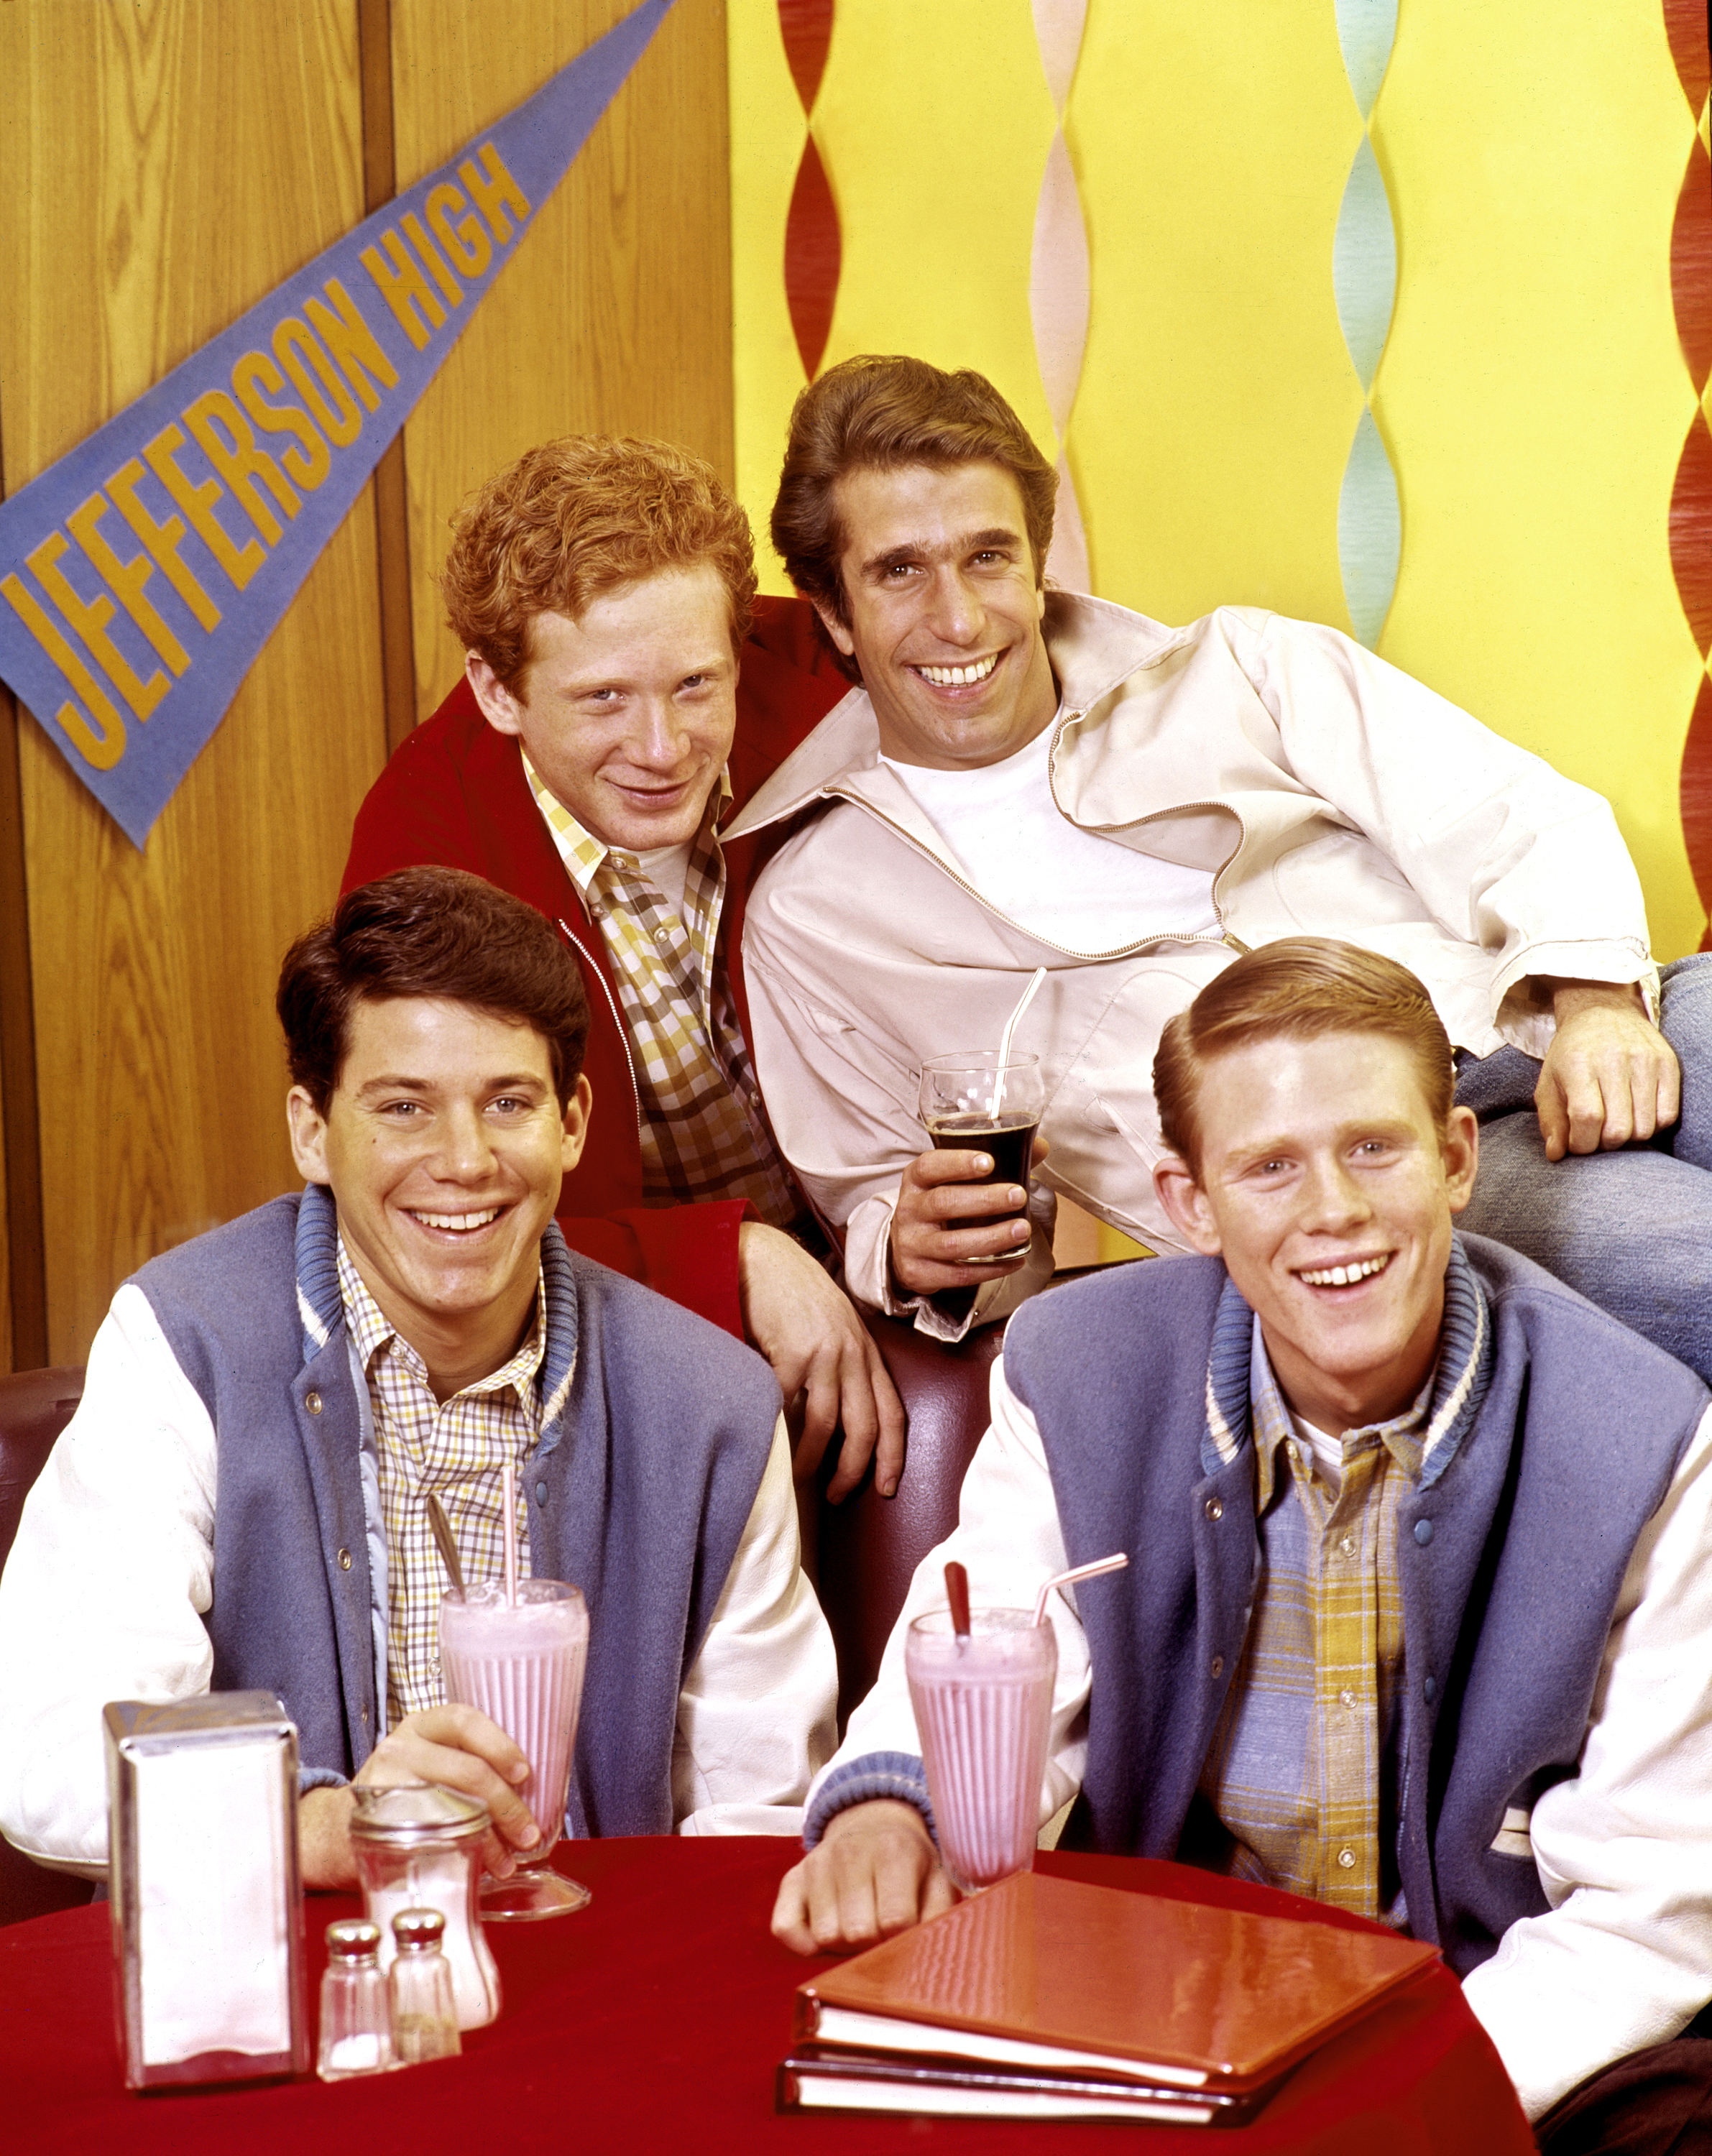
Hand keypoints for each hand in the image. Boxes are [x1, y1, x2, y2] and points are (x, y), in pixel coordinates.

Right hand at [298, 1703, 541, 1889]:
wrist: (338, 1829)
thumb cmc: (402, 1794)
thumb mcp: (429, 1762)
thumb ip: (467, 1763)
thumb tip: (529, 1792)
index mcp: (421, 1726)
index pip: (464, 1720)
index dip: (499, 1744)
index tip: (524, 1772)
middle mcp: (401, 1748)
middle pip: (466, 1769)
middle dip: (505, 1804)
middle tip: (526, 1832)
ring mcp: (386, 1784)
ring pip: (452, 1807)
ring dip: (489, 1836)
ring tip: (507, 1859)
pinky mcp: (378, 1822)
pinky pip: (429, 1836)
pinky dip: (463, 1851)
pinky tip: (478, 1863)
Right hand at [738, 1223, 905, 1501]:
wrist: (766, 1257)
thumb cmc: (795, 1295)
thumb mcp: (834, 1329)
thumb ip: (842, 1366)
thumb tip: (836, 1422)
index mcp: (867, 1353)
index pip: (892, 1413)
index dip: (893, 1455)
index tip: (886, 1488)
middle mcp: (853, 1354)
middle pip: (865, 1427)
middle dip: (854, 1471)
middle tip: (836, 1496)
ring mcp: (824, 1352)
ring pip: (826, 1424)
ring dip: (813, 1460)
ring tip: (800, 1479)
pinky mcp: (792, 1350)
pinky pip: (789, 1404)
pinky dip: (780, 1430)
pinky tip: (771, 1443)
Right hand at [771, 1799, 955, 1954]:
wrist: (873, 1823)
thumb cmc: (909, 1863)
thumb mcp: (937, 1881)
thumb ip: (938, 1916)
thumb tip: (929, 1951)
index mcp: (894, 1851)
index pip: (894, 1921)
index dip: (901, 1938)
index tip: (905, 1930)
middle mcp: (850, 1852)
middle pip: (858, 1933)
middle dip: (873, 1944)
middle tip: (881, 1930)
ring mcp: (817, 1864)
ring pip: (825, 1936)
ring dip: (843, 1944)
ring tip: (858, 1924)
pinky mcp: (792, 1878)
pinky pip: (784, 1927)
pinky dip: (803, 1942)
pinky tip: (826, 1932)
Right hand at [888, 1137, 1048, 1296]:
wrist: (908, 1248)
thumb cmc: (940, 1205)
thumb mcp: (954, 1181)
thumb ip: (996, 1162)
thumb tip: (1040, 1147)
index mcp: (915, 1181)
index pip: (929, 1166)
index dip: (957, 1163)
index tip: (989, 1162)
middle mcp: (908, 1210)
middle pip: (943, 1203)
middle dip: (984, 1200)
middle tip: (1018, 1195)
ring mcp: (911, 1244)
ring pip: (952, 1243)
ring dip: (992, 1237)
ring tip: (1022, 1229)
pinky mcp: (919, 1273)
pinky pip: (958, 1274)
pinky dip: (990, 1268)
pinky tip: (1015, 1259)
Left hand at [1535, 981, 1679, 1159]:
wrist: (1603, 1012)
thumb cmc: (1571, 1055)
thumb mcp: (1548, 1083)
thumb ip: (1550, 1121)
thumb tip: (1557, 1154)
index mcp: (1578, 1064)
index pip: (1587, 1119)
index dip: (1583, 1143)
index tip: (1579, 1144)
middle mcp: (1614, 1060)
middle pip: (1619, 1129)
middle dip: (1605, 1144)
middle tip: (1597, 1135)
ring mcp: (1645, 1060)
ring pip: (1645, 1127)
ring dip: (1629, 1137)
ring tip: (1615, 1124)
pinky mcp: (1667, 1063)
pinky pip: (1667, 1116)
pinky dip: (1652, 1126)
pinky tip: (1636, 1115)